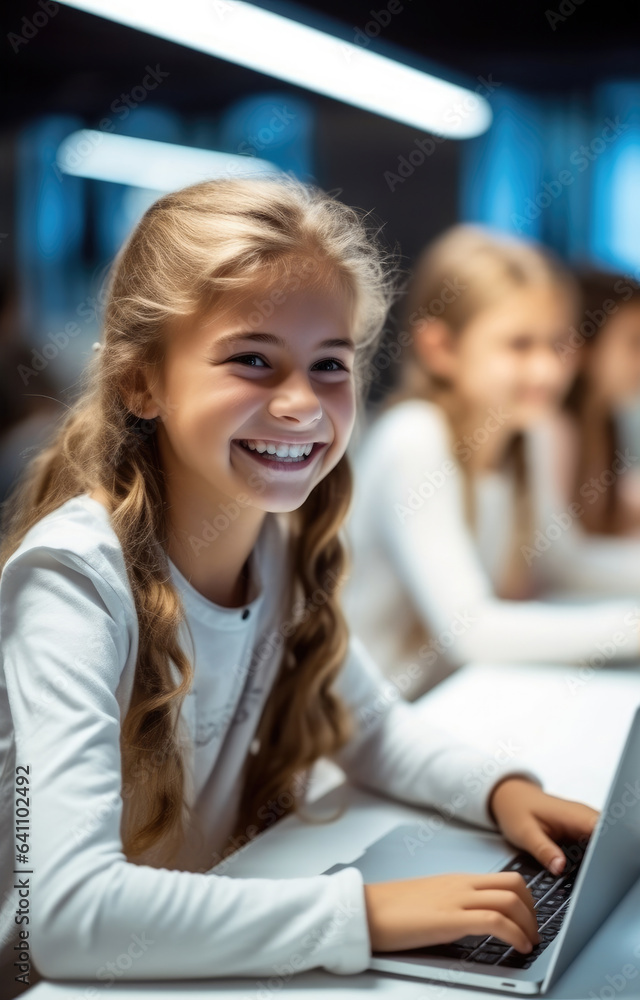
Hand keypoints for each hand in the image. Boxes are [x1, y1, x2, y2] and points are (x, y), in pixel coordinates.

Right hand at [364, 871, 539, 953]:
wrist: (366, 910)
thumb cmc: (392, 909)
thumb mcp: (430, 901)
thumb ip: (453, 904)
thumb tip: (472, 920)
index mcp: (457, 880)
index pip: (505, 879)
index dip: (527, 899)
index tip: (531, 919)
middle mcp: (461, 885)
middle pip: (515, 885)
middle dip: (533, 910)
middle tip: (534, 932)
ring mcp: (456, 900)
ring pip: (510, 901)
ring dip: (529, 925)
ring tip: (530, 943)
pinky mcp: (449, 920)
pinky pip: (494, 922)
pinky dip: (515, 935)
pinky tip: (519, 948)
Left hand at [488, 777, 599, 875]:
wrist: (512, 798)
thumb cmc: (517, 810)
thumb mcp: (525, 832)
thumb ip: (543, 850)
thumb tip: (560, 868)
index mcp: (574, 815)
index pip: (603, 831)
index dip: (607, 849)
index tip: (600, 868)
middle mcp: (584, 818)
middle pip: (607, 841)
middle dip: (603, 860)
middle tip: (591, 880)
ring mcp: (583, 825)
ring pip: (601, 846)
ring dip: (596, 862)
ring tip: (585, 879)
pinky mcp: (580, 832)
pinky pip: (592, 847)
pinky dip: (589, 860)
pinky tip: (581, 873)